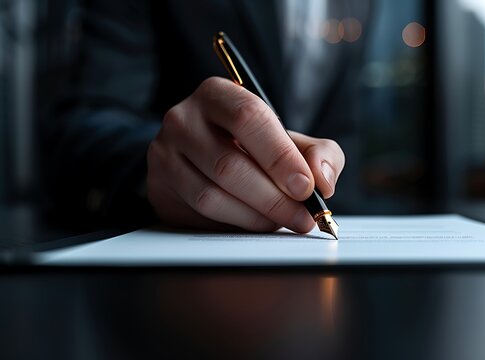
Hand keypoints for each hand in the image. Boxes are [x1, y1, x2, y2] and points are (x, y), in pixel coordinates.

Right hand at [146, 77, 344, 231]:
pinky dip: (236, 223)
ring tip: (283, 221)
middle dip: (274, 197)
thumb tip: (323, 179)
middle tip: (302, 216)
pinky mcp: (159, 186)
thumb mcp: (291, 142)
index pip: (248, 117)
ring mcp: (165, 153)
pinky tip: (257, 221)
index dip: (280, 156)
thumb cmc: (254, 147)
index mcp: (218, 94)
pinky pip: (199, 212)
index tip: (306, 186)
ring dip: (256, 215)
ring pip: (212, 194)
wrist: (204, 160)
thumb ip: (319, 153)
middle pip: (229, 163)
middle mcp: (183, 118)